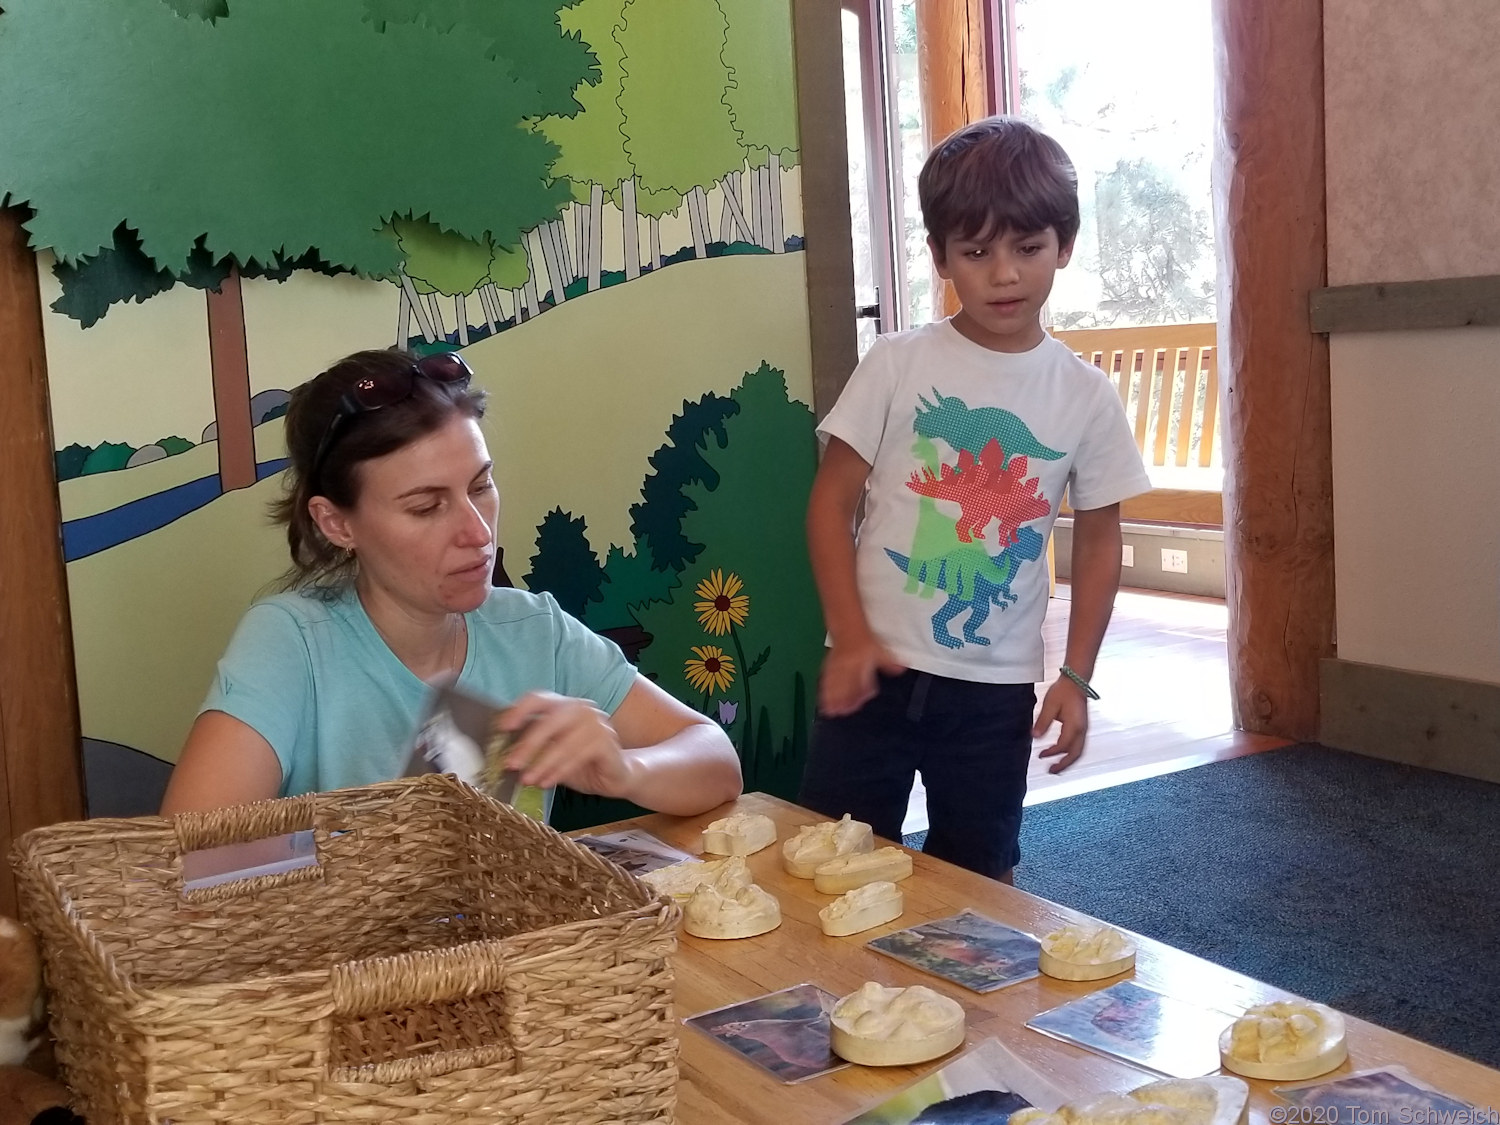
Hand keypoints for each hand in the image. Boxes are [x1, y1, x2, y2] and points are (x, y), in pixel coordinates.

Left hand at [496, 691, 640, 798]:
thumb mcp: (552, 754)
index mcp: (564, 706)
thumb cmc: (582, 762)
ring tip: (527, 780)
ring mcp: (596, 723)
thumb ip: (534, 750)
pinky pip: (578, 756)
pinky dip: (559, 771)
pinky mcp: (607, 742)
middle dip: (527, 744)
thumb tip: (503, 755)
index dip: (518, 710)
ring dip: (541, 763)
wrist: (618, 775)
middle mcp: (581, 709)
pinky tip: (546, 783)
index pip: (538, 698)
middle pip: (549, 720)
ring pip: (562, 743)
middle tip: (510, 764)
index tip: (502, 727)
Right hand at [818, 639, 904, 715]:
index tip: (861, 702)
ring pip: (834, 683)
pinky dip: (825, 691)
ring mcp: (838, 665)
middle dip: (844, 699)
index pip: (863, 678)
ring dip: (832, 698)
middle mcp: (849, 664)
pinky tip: (823, 701)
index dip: (863, 691)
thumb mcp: (880, 651)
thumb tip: (902, 668)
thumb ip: (889, 663)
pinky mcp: (829, 666)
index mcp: (862, 661)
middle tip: (843, 712)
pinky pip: (826, 679)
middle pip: (846, 683)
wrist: (847, 629)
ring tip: (831, 711)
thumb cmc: (865, 642)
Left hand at [1032, 676, 1088, 772]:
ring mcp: (1084, 729)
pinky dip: (1070, 753)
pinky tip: (1061, 753)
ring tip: (1056, 767)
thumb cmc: (1063, 691)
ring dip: (1068, 761)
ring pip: (1079, 751)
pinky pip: (1078, 745)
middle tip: (1051, 771)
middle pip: (1075, 754)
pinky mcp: (1082, 727)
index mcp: (1075, 725)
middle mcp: (1082, 730)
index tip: (1040, 755)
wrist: (1076, 681)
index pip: (1063, 745)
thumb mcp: (1050, 705)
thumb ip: (1042, 722)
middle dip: (1064, 765)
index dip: (1052, 753)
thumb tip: (1034, 737)